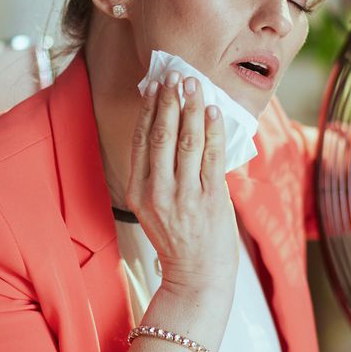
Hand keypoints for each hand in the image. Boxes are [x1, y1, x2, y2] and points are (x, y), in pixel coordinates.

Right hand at [125, 71, 238, 295]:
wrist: (198, 277)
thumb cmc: (179, 239)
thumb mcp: (155, 207)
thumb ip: (158, 173)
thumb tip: (172, 127)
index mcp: (137, 192)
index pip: (142, 140)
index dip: (149, 109)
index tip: (155, 85)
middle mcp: (157, 192)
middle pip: (162, 135)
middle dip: (170, 100)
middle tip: (176, 74)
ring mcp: (184, 196)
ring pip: (187, 141)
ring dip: (191, 107)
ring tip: (195, 84)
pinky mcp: (210, 200)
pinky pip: (211, 157)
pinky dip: (212, 130)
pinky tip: (213, 111)